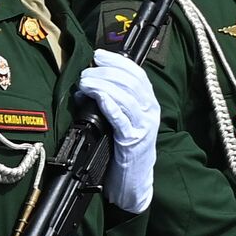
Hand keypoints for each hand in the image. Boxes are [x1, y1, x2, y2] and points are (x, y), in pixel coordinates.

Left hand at [75, 49, 159, 212]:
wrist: (134, 181)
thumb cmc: (125, 148)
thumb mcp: (124, 118)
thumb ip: (114, 99)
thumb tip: (90, 81)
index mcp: (149, 102)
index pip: (137, 73)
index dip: (117, 61)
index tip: (99, 55)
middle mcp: (150, 111)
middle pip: (129, 82)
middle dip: (105, 72)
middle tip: (86, 73)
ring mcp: (143, 126)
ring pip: (125, 96)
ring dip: (102, 86)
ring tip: (85, 84)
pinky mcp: (133, 141)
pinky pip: (121, 118)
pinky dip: (109, 104)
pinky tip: (99, 98)